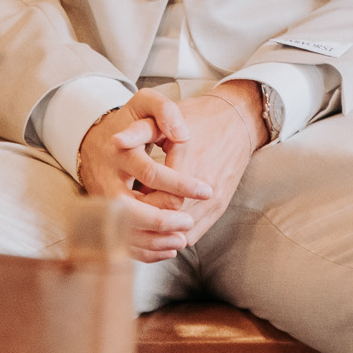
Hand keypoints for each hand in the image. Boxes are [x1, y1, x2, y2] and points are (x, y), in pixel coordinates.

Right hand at [77, 91, 213, 264]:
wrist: (95, 141)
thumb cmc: (128, 122)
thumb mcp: (144, 104)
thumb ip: (164, 110)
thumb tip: (183, 134)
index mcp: (119, 152)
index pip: (151, 173)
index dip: (181, 184)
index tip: (206, 190)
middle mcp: (107, 179)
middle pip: (131, 210)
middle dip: (163, 220)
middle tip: (189, 220)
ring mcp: (102, 201)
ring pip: (124, 231)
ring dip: (155, 240)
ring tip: (182, 237)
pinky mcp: (102, 217)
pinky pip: (120, 241)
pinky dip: (144, 250)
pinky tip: (168, 248)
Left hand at [138, 82, 268, 251]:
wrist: (238, 122)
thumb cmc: (198, 117)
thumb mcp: (167, 118)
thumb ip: (139, 130)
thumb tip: (115, 141)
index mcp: (187, 162)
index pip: (158, 199)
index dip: (137, 204)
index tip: (122, 199)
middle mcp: (203, 186)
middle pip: (169, 217)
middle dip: (146, 219)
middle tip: (127, 214)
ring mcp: (214, 200)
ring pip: (181, 232)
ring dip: (160, 232)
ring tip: (141, 222)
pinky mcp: (220, 207)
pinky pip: (195, 234)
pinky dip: (176, 235)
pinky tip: (160, 227)